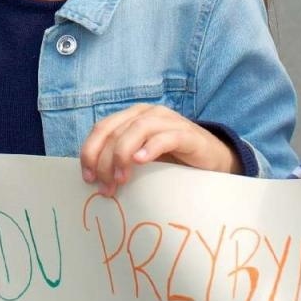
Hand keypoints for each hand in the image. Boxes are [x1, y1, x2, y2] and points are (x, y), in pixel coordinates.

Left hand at [79, 104, 236, 196]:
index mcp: (131, 116)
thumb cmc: (172, 160)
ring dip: (123, 155)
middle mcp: (147, 113)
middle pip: (115, 131)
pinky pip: (165, 137)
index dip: (90, 152)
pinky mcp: (186, 134)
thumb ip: (121, 160)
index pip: (102, 128)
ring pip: (137, 129)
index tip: (88, 178)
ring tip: (121, 179)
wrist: (212, 160)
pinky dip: (150, 148)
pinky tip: (141, 161)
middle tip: (106, 188)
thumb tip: (94, 179)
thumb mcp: (141, 158)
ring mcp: (167, 120)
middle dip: (105, 161)